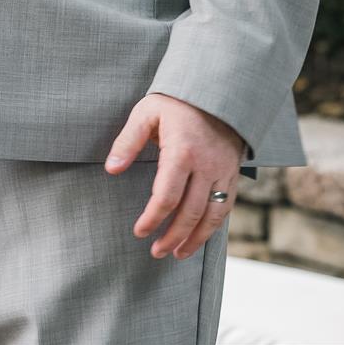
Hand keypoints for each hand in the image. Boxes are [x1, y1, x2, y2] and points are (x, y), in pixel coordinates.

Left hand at [104, 92, 244, 260]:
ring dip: (194, 239)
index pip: (166, 196)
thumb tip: (111, 169)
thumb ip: (127, 142)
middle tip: (155, 251)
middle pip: (190, 212)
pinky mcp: (232, 174)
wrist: (217, 90)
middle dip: (172, 236)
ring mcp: (223, 171)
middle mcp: (206, 165)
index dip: (152, 218)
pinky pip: (225, 207)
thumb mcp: (146, 113)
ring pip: (211, 216)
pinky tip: (199, 237)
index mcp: (182, 151)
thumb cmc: (176, 101)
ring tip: (177, 254)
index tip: (139, 232)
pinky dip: (213, 227)